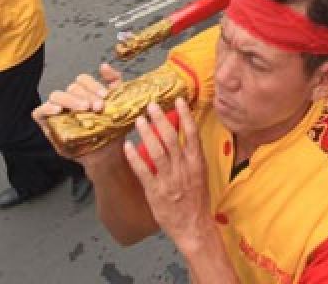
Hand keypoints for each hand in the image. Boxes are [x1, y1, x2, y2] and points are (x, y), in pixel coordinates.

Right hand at [32, 64, 123, 159]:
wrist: (108, 154)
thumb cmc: (111, 128)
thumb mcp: (119, 103)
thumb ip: (114, 82)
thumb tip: (104, 66)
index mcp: (85, 93)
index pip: (83, 80)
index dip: (93, 85)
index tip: (105, 96)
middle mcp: (70, 99)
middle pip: (72, 88)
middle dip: (86, 95)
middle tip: (98, 107)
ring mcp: (57, 111)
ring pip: (57, 95)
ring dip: (71, 100)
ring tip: (84, 109)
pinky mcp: (47, 124)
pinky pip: (39, 112)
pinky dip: (47, 108)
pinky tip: (59, 110)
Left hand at [122, 99, 211, 246]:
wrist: (194, 226)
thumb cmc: (197, 201)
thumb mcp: (200, 175)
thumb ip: (190, 157)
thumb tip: (181, 137)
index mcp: (197, 163)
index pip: (192, 133)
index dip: (185, 115)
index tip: (178, 100)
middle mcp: (183, 168)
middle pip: (171, 138)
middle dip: (160, 119)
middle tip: (151, 105)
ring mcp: (169, 180)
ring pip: (156, 150)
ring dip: (146, 133)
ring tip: (139, 120)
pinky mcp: (155, 191)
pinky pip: (143, 170)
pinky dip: (134, 157)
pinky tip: (127, 146)